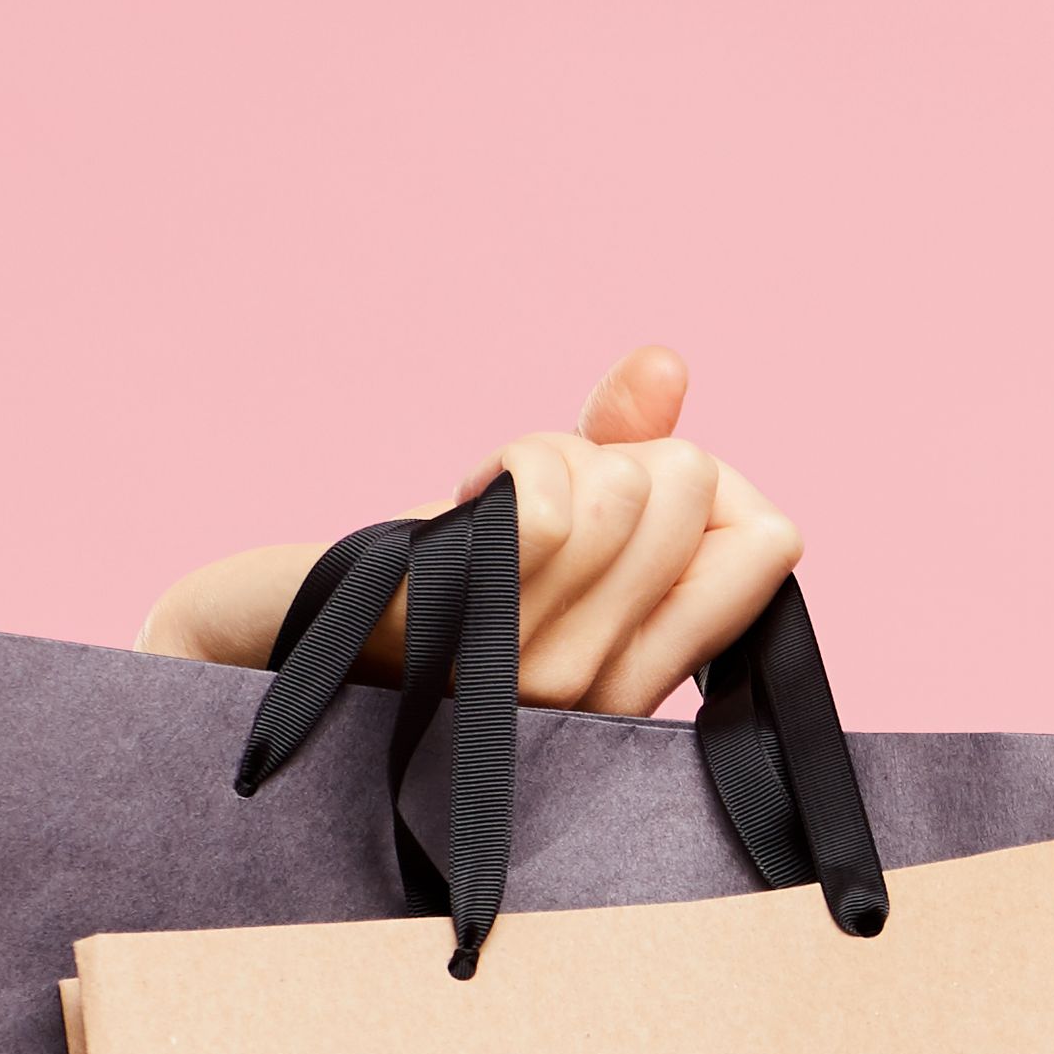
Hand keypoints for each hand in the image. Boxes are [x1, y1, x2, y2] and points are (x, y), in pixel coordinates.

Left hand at [137, 352, 806, 719]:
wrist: (277, 634)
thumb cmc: (419, 572)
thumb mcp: (543, 510)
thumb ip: (618, 447)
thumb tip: (666, 365)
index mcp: (646, 668)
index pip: (775, 544)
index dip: (711, 487)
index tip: (626, 502)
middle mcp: (610, 687)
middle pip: (695, 489)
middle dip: (618, 454)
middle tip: (537, 504)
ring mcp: (543, 671)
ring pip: (624, 490)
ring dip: (553, 457)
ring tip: (495, 505)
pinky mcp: (475, 630)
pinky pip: (552, 508)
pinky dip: (518, 465)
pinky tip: (472, 497)